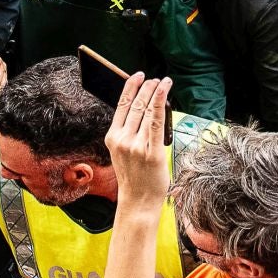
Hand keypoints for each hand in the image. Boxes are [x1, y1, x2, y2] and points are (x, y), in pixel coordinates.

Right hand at [106, 72, 172, 209]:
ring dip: (155, 92)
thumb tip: (143, 110)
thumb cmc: (134, 178)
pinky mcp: (152, 151)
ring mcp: (137, 146)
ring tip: (163, 82)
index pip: (121, 106)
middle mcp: (123, 140)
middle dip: (146, 88)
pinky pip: (157, 122)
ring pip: (146, 111)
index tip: (137, 76)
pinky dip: (160, 103)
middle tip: (155, 78)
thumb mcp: (122, 153)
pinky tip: (164, 91)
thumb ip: (128, 133)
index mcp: (112, 138)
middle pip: (135, 105)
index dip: (129, 87)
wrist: (138, 201)